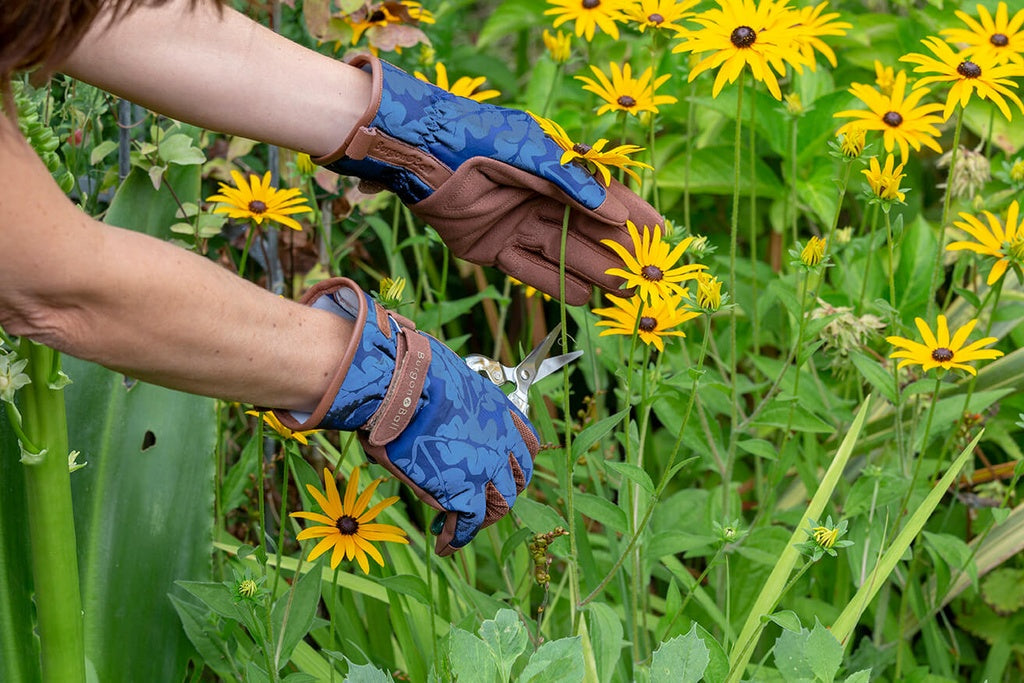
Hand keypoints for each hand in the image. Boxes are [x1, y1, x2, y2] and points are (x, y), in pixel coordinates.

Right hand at [273, 278, 537, 555]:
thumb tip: (429, 406)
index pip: (528, 446)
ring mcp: (487, 468)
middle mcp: (502, 441)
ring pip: (499, 505)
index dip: (518, 463)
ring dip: (482, 518)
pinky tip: (444, 543)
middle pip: (518, 479)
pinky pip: (466, 524)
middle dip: (502, 493)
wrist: (399, 384)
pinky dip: (455, 538)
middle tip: (481, 503)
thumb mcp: (445, 385)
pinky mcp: (463, 492)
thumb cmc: (410, 375)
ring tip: (460, 526)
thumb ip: (452, 407)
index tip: (504, 470)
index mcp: (500, 412)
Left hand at [316, 55, 663, 304]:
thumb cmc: (476, 138)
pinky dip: (553, 284)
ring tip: (623, 294)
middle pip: (586, 232)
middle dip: (617, 252)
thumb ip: (570, 183)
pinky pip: (529, 270)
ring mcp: (516, 226)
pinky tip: (583, 299)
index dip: (632, 215)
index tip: (661, 234)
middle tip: (648, 277)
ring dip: (592, 273)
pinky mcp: (492, 249)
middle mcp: (539, 200)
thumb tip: (616, 213)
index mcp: (554, 171)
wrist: (418, 153)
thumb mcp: (529, 152)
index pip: (602, 197)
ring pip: (562, 254)